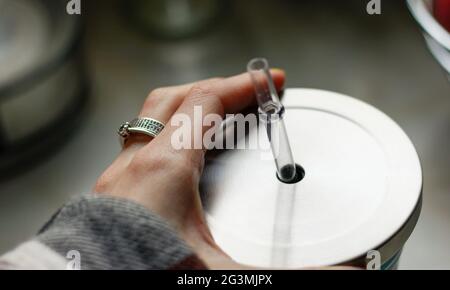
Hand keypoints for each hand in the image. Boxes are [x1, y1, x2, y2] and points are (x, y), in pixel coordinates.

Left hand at [93, 70, 284, 268]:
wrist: (89, 286)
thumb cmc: (145, 271)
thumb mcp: (221, 271)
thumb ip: (284, 270)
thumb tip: (344, 275)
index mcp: (164, 167)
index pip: (206, 102)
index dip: (243, 86)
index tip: (271, 82)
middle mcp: (136, 163)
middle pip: (175, 99)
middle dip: (216, 89)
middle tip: (247, 95)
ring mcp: (120, 176)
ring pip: (154, 119)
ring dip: (190, 110)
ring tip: (221, 119)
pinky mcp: (114, 194)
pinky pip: (144, 146)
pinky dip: (172, 137)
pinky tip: (188, 159)